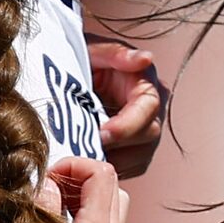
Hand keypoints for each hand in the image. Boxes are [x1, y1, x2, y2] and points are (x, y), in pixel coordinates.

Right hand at [40, 156, 125, 222]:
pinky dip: (85, 212)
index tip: (48, 177)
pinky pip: (103, 222)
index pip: (102, 174)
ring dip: (85, 194)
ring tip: (54, 204)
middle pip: (112, 185)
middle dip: (81, 177)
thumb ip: (43, 208)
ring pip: (112, 203)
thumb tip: (48, 184)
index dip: (74, 166)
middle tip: (52, 187)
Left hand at [87, 39, 165, 178]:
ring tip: (85, 162)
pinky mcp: (134, 151)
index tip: (101, 134)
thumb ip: (116, 54)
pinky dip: (109, 169)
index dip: (126, 124)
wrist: (70, 78)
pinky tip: (88, 167)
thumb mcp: (93, 52)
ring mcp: (145, 133)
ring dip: (114, 161)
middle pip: (147, 136)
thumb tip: (145, 58)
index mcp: (146, 85)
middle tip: (86, 152)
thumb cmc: (83, 62)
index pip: (147, 108)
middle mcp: (152, 111)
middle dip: (117, 146)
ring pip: (140, 157)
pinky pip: (129, 168)